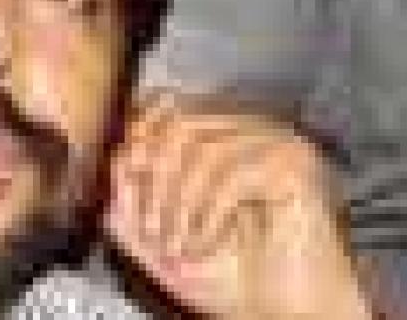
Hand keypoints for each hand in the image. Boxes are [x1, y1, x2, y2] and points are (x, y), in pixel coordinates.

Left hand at [104, 90, 370, 318]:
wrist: (286, 316)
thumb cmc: (233, 281)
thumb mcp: (160, 236)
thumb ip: (129, 198)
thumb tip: (110, 159)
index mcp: (223, 137)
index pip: (167, 107)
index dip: (137, 142)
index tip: (124, 182)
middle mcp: (252, 130)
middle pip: (179, 122)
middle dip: (154, 182)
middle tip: (151, 230)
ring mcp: (278, 143)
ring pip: (202, 148)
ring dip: (178, 206)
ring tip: (178, 245)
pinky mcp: (296, 166)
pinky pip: (232, 174)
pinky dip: (208, 215)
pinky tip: (206, 243)